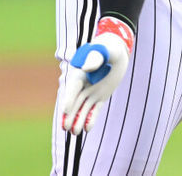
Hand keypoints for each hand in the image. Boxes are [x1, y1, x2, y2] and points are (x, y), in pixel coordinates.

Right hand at [60, 16, 134, 134]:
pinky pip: (94, 110)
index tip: (66, 109)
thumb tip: (86, 68)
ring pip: (82, 109)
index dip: (68, 99)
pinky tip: (87, 129)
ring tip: (75, 133)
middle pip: (74, 102)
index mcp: (79, 74)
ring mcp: (91, 92)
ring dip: (78, 120)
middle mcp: (83, 85)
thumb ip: (95, 58)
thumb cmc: (108, 48)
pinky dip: (90, 119)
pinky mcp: (100, 97)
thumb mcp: (105, 51)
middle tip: (66, 128)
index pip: (72, 88)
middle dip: (70, 115)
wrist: (116, 53)